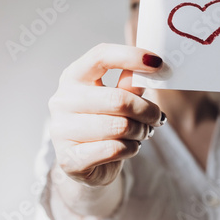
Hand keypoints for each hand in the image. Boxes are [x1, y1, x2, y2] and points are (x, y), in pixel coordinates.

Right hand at [48, 43, 164, 186]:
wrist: (88, 163)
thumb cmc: (105, 124)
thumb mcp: (118, 99)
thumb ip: (130, 85)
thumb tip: (149, 66)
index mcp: (73, 77)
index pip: (101, 56)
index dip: (131, 57)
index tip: (158, 63)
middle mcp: (62, 100)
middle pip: (118, 99)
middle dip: (146, 110)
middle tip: (157, 117)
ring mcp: (61, 131)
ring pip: (120, 126)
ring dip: (141, 131)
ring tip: (143, 133)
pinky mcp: (69, 159)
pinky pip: (114, 149)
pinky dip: (131, 148)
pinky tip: (130, 147)